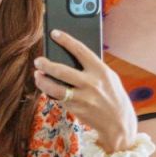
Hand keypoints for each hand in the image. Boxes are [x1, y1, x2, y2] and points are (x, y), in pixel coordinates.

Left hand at [34, 30, 137, 152]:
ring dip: (42, 81)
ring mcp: (83, 98)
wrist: (118, 123)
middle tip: (38, 60)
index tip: (54, 33)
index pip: (80, 50)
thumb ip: (92, 68)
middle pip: (62, 71)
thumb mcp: (108, 77)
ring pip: (55, 88)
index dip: (66, 40)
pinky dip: (49, 92)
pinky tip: (45, 87)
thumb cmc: (112, 95)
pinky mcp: (76, 109)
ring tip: (37, 75)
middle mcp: (91, 84)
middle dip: (46, 64)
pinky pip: (58, 99)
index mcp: (101, 70)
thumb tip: (70, 57)